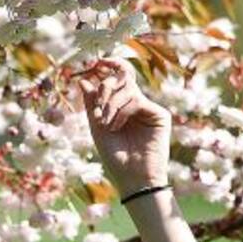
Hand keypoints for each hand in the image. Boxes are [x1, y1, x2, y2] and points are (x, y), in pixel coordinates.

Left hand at [76, 56, 173, 197]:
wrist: (132, 179)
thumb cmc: (114, 157)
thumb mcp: (96, 128)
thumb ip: (91, 104)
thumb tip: (83, 80)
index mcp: (121, 105)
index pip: (117, 78)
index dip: (109, 66)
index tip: (96, 62)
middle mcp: (136, 104)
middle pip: (122, 77)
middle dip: (106, 85)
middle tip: (98, 104)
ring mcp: (148, 108)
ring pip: (126, 89)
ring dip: (110, 104)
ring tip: (105, 124)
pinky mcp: (159, 115)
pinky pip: (135, 100)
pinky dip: (121, 111)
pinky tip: (116, 126)